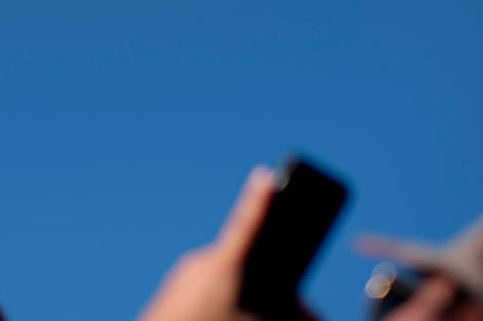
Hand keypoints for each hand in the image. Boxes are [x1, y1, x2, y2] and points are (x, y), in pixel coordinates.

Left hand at [135, 166, 317, 320]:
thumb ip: (290, 314)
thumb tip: (308, 312)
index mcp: (225, 264)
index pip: (249, 222)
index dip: (261, 199)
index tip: (265, 175)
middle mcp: (203, 263)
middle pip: (245, 263)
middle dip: (271, 282)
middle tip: (294, 305)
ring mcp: (184, 278)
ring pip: (225, 280)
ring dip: (244, 297)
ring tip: (251, 314)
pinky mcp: (173, 294)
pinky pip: (206, 292)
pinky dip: (222, 304)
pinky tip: (229, 316)